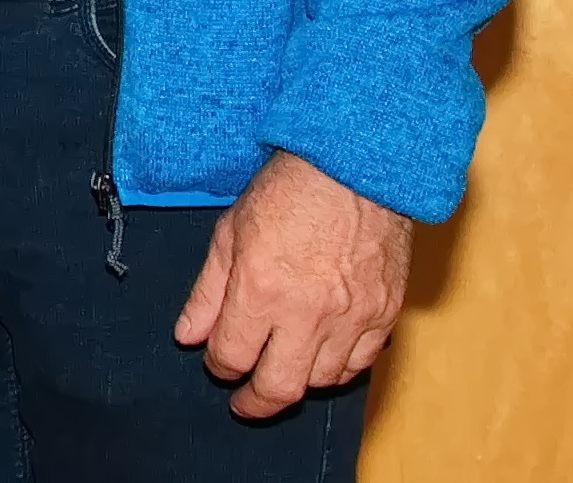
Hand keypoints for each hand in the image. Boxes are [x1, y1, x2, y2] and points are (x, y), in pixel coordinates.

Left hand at [175, 151, 412, 418]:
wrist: (354, 169)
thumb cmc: (288, 193)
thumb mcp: (229, 234)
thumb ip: (207, 292)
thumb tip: (187, 336)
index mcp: (261, 290)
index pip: (233, 356)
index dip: (219, 365)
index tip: (217, 362)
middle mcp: (308, 312)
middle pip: (280, 386)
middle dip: (256, 403)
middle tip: (244, 404)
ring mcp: (352, 317)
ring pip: (322, 381)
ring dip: (297, 383)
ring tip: (281, 370)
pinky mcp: (385, 314)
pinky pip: (361, 364)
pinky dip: (338, 370)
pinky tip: (321, 359)